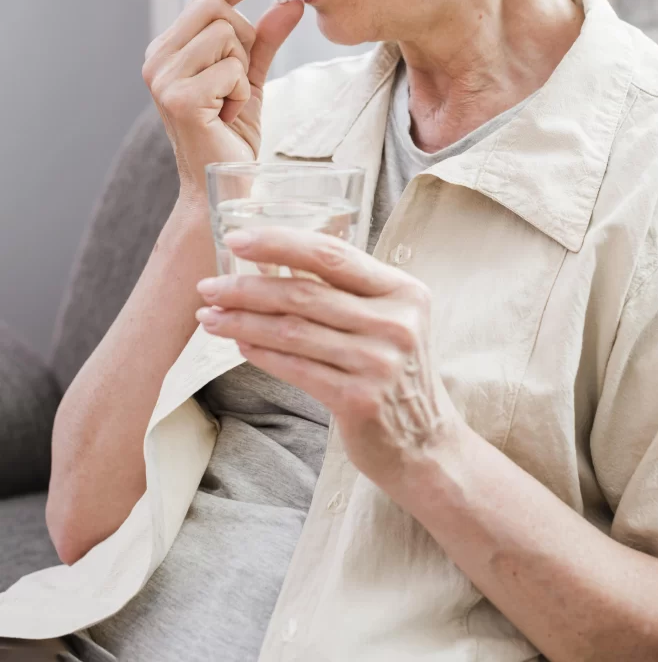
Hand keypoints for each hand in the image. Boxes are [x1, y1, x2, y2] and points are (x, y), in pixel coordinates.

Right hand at [142, 0, 303, 202]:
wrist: (222, 185)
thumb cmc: (231, 136)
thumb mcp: (251, 79)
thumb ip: (266, 39)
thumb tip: (290, 0)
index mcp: (168, 49)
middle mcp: (157, 58)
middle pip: (216, 8)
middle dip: (243, 40)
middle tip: (238, 81)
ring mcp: (163, 78)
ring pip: (226, 37)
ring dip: (242, 73)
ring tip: (229, 104)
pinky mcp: (179, 97)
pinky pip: (231, 69)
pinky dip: (241, 94)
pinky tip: (227, 117)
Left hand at [195, 227, 460, 495]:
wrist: (424, 442)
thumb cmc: (393, 372)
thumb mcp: (387, 320)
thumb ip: (345, 292)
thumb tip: (270, 261)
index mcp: (402, 291)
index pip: (332, 255)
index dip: (279, 243)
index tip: (235, 239)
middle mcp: (395, 322)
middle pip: (305, 293)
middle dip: (247, 288)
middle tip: (208, 288)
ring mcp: (379, 361)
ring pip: (293, 330)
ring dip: (243, 322)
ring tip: (210, 317)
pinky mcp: (359, 398)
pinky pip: (296, 367)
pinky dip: (262, 353)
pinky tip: (240, 345)